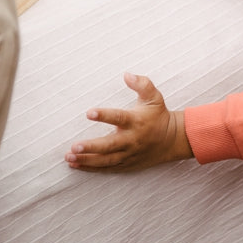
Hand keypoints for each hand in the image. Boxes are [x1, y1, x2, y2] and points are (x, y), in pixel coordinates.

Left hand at [65, 73, 193, 171]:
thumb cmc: (159, 116)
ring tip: (69, 157)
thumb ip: (142, 84)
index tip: (89, 113)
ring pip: (106, 160)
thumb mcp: (154, 97)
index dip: (104, 115)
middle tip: (74, 146)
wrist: (173, 140)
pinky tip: (76, 165)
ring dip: (87, 160)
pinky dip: (91, 168)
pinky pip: (107, 168)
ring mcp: (128, 154)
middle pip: (109, 145)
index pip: (119, 117)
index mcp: (136, 121)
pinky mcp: (127, 164)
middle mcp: (131, 140)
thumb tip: (127, 75)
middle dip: (91, 147)